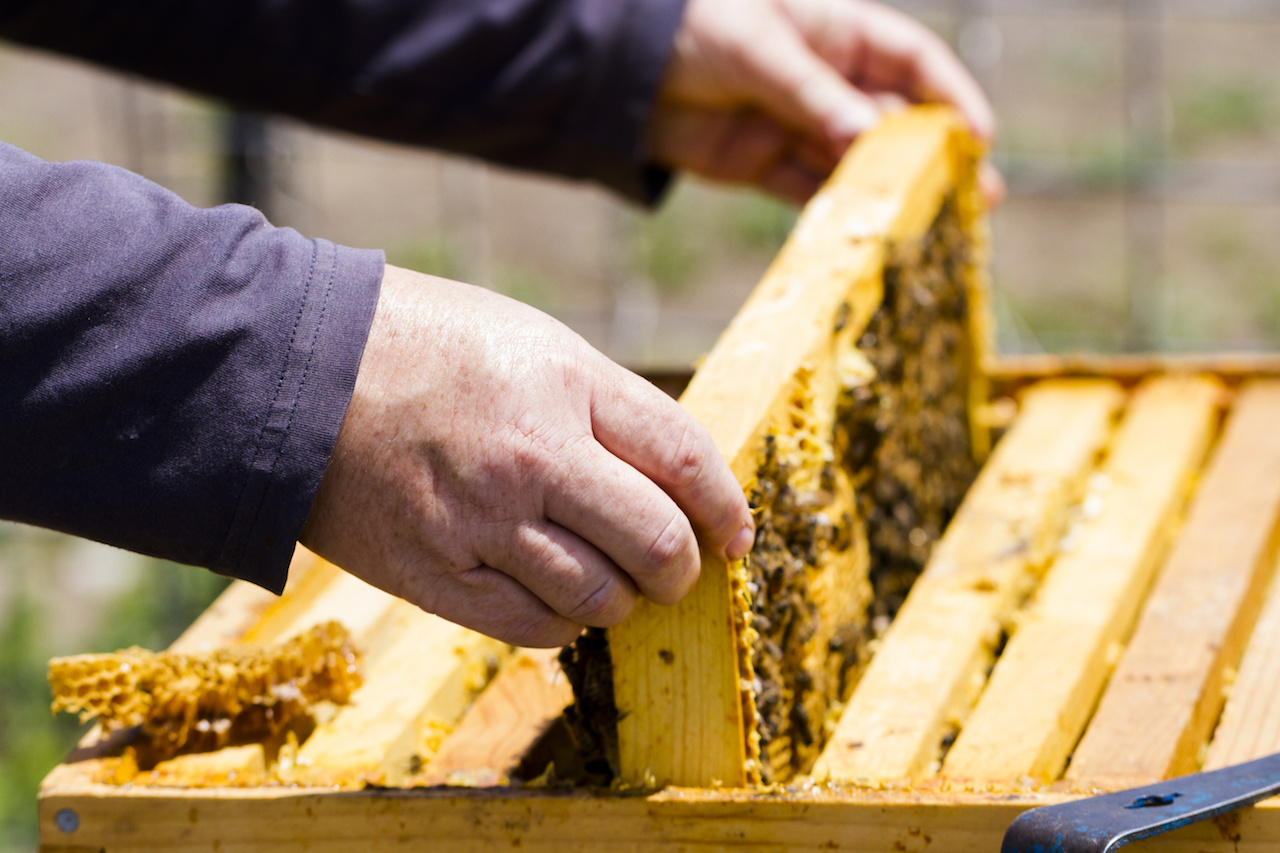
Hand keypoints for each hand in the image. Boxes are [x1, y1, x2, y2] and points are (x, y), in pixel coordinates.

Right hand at [301, 265, 754, 646]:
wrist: (293, 372)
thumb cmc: (423, 345)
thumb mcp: (529, 341)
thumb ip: (604, 405)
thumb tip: (671, 478)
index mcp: (565, 384)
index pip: (684, 460)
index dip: (725, 507)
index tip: (735, 534)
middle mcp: (532, 457)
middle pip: (657, 543)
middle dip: (683, 568)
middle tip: (676, 569)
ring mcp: (481, 522)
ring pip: (601, 598)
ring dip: (623, 599)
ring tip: (611, 581)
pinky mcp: (435, 575)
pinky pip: (535, 627)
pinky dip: (564, 621)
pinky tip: (556, 597)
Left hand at [652, 0, 1001, 203]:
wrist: (620, 66)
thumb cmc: (694, 27)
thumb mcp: (760, 50)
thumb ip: (813, 95)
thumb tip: (869, 138)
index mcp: (836, 33)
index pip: (910, 61)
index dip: (949, 94)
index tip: (978, 134)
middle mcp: (825, 82)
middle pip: (892, 123)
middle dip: (932, 160)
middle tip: (976, 200)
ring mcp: (796, 126)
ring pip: (855, 164)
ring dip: (890, 196)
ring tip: (931, 229)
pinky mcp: (763, 164)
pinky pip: (809, 191)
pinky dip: (834, 212)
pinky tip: (864, 235)